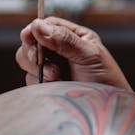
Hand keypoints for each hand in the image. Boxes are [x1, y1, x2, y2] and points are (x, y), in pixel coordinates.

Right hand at [16, 17, 130, 89]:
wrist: (106, 109)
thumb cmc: (106, 79)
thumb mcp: (89, 55)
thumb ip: (64, 40)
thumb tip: (38, 25)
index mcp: (73, 36)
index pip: (47, 25)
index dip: (35, 30)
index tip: (28, 37)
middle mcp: (60, 50)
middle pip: (31, 42)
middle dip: (33, 52)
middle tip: (41, 61)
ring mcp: (52, 67)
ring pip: (27, 61)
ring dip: (39, 69)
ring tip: (57, 76)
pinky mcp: (46, 84)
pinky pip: (30, 79)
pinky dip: (39, 83)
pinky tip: (56, 85)